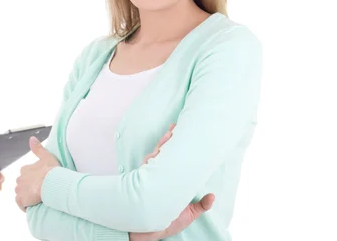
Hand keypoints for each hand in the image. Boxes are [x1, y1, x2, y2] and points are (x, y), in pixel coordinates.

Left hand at [15, 137, 59, 211]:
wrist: (51, 184)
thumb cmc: (51, 170)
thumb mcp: (46, 156)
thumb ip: (38, 148)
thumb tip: (31, 138)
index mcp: (24, 170)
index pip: (25, 175)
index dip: (33, 179)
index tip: (40, 182)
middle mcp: (19, 179)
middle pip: (22, 185)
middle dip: (28, 188)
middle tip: (39, 191)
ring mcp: (19, 190)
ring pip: (21, 195)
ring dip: (27, 197)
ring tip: (37, 199)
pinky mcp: (20, 200)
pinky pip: (21, 204)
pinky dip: (25, 205)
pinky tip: (33, 205)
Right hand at [129, 124, 214, 239]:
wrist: (148, 232)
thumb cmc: (165, 222)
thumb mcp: (188, 214)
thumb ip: (200, 205)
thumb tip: (213, 196)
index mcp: (167, 181)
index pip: (171, 159)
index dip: (175, 146)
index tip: (181, 133)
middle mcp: (157, 176)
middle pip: (162, 152)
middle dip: (168, 139)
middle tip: (176, 127)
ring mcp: (149, 177)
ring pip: (155, 156)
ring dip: (163, 145)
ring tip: (171, 135)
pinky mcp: (143, 180)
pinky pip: (148, 164)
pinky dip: (154, 156)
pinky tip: (160, 150)